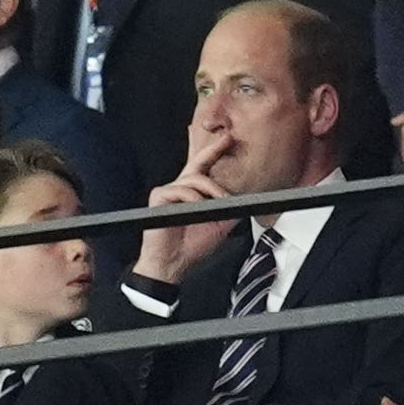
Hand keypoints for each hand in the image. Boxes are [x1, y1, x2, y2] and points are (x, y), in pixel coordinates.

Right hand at [132, 132, 237, 283]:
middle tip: (226, 140)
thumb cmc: (191, 247)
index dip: (215, 153)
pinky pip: (180, 190)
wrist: (173, 264)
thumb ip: (228, 208)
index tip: (228, 140)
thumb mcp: (219, 225)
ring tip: (220, 202)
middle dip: (212, 150)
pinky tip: (198, 207)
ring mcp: (168, 192)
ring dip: (212, 190)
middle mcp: (180, 189)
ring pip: (194, 178)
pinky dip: (193, 199)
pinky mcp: (159, 197)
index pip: (204, 169)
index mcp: (193, 195)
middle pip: (197, 163)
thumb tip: (244, 198)